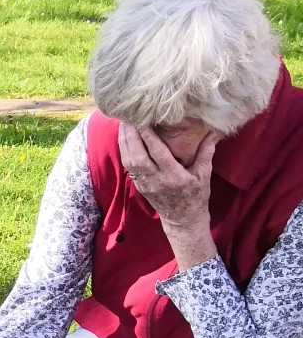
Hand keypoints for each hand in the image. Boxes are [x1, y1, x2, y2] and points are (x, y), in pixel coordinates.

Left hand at [118, 122, 216, 252]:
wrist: (183, 220)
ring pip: (129, 162)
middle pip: (138, 157)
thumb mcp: (204, 174)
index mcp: (174, 177)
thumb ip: (206, 152)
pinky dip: (124, 151)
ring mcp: (145, 184)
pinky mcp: (139, 185)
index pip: (158, 154)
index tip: (143, 121)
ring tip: (123, 123)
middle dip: (130, 137)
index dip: (149, 137)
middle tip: (127, 117)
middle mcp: (156, 181)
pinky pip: (129, 166)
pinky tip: (124, 138)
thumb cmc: (196, 196)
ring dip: (124, 142)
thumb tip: (214, 131)